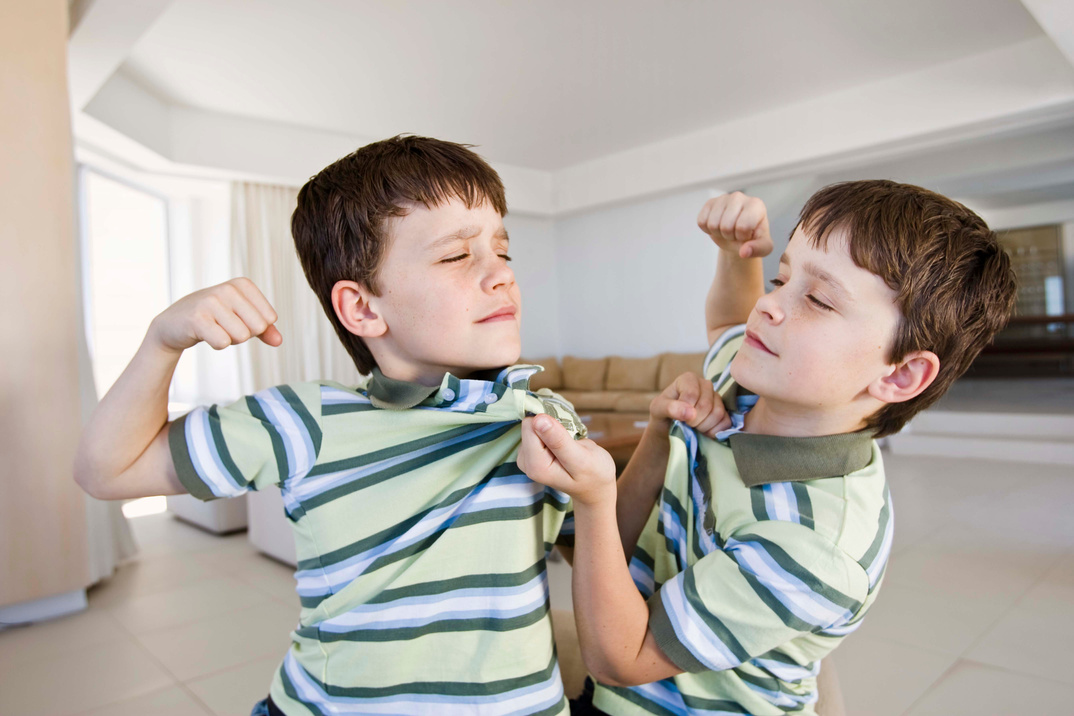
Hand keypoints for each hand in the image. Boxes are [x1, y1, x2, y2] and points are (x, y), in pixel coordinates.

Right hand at [147, 278, 281, 353]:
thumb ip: (265, 329)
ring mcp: (211, 301)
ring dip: (229, 339)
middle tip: (223, 326)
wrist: (174, 324)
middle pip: (258, 327)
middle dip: (243, 334)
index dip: (255, 327)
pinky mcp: (197, 318)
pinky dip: (216, 344)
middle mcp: (228, 289)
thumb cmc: (213, 320)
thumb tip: (279, 341)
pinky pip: (223, 342)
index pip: (270, 318)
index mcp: (243, 285)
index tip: (236, 319)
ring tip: (214, 328)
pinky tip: (204, 334)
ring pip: (242, 336)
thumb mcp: (243, 319)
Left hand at [518, 415, 616, 506]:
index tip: (566, 430)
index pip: (530, 426)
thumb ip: (559, 440)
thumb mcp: (581, 459)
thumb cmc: (593, 474)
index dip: (550, 422)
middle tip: (570, 439)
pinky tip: (564, 442)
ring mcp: (527, 456)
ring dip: (553, 427)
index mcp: (536, 465)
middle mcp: (526, 461)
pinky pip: (537, 428)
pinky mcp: (531, 451)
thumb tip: (538, 419)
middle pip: (530, 425)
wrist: (595, 487)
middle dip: (551, 425)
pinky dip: (552, 429)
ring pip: (533, 424)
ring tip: (568, 442)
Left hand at [650, 372, 730, 437]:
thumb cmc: (662, 414)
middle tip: (686, 425)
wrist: (670, 428)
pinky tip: (704, 431)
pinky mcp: (725, 411)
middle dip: (694, 421)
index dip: (685, 411)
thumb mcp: (658, 409)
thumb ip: (670, 408)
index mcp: (688, 379)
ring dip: (704, 426)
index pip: (692, 394)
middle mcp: (705, 384)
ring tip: (694, 427)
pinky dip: (714, 431)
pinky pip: (726, 422)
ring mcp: (716, 397)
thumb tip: (690, 413)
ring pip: (718, 413)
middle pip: (706, 405)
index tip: (678, 418)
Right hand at [697, 192, 773, 258]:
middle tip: (735, 233)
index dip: (742, 237)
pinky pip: (701, 222)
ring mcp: (722, 198)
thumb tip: (743, 252)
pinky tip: (717, 226)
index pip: (742, 227)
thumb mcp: (763, 247)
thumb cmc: (753, 238)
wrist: (739, 234)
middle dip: (729, 236)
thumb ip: (758, 249)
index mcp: (756, 205)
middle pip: (725, 226)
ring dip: (718, 233)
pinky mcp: (709, 203)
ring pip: (712, 224)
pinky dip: (707, 230)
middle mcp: (739, 197)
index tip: (746, 234)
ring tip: (727, 229)